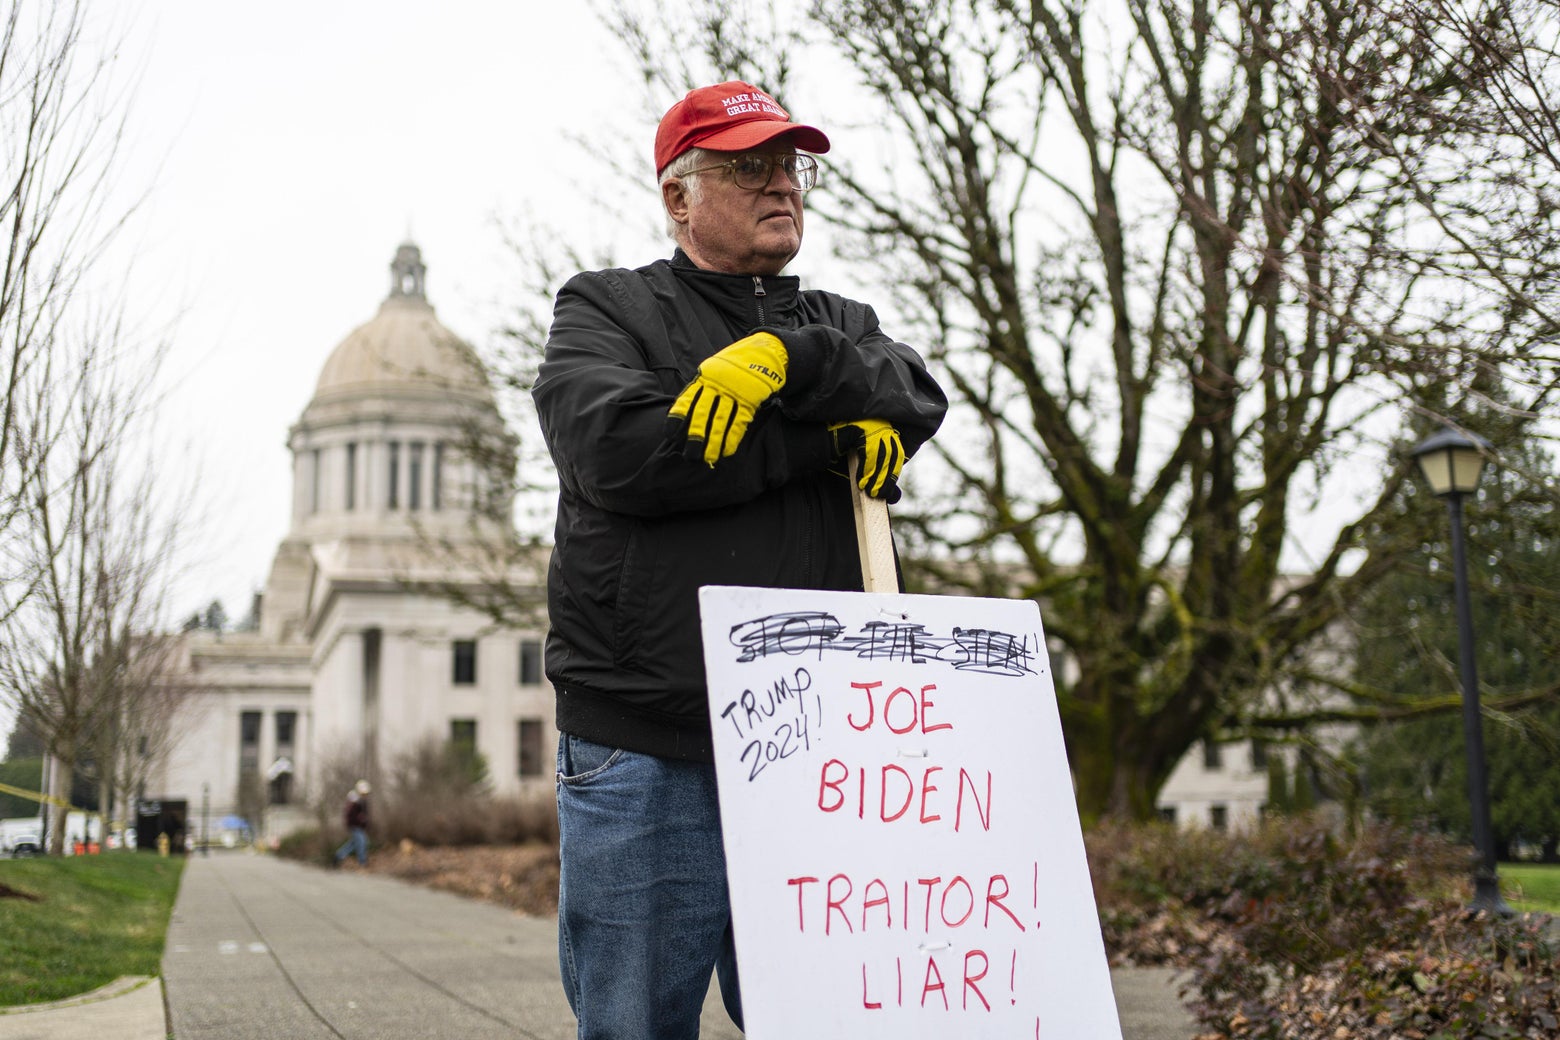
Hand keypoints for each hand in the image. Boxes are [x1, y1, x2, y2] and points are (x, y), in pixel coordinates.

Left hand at [667, 332, 787, 465]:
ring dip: (714, 441)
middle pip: (703, 413)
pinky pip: (739, 421)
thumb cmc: (732, 366)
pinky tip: (727, 450)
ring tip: (709, 458)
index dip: (677, 417)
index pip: (687, 399)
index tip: (670, 434)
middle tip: (690, 455)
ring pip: (721, 420)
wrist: (763, 352)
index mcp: (704, 377)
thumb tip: (683, 415)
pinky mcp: (750, 399)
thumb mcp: (712, 370)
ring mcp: (734, 392)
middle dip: (695, 435)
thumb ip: (699, 388)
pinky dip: (733, 437)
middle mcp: (717, 384)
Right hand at [829, 419, 904, 503]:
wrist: (818, 444)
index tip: (887, 492)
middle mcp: (880, 425)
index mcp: (883, 433)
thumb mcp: (862, 468)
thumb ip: (878, 478)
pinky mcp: (860, 426)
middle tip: (878, 495)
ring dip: (877, 476)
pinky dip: (867, 467)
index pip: (897, 454)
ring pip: (883, 452)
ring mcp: (871, 424)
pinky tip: (861, 481)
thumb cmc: (840, 456)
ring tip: (870, 491)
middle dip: (886, 478)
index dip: (893, 475)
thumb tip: (895, 496)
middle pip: (892, 454)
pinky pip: (869, 449)